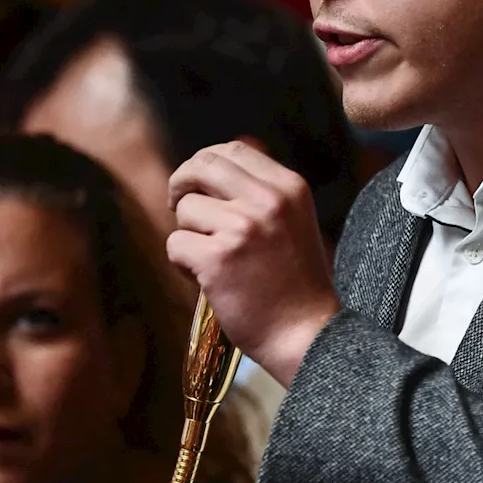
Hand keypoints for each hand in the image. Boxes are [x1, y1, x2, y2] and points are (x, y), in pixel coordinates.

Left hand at [168, 141, 340, 386]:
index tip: (198, 184)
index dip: (206, 163)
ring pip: (186, 210)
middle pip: (203, 166)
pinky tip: (209, 281)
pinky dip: (183, 265)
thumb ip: (263, 190)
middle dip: (181, 183)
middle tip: (177, 204)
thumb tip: (222, 154)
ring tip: (213, 262)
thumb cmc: (295, 283)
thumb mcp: (294, 221)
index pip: (234, 149)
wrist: (306, 333)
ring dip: (189, 236)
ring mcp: (242, 229)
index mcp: (289, 187)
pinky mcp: (217, 260)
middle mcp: (267, 201)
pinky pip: (176, 245)